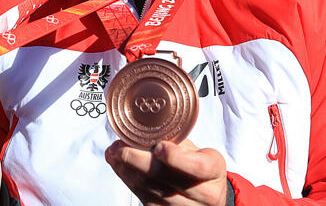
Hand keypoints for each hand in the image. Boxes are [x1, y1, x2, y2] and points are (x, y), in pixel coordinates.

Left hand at [105, 139, 227, 205]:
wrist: (209, 195)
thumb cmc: (200, 167)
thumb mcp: (199, 151)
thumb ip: (177, 141)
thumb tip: (144, 127)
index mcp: (213, 171)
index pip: (197, 166)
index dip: (175, 157)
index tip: (159, 146)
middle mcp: (202, 194)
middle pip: (163, 178)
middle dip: (135, 159)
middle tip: (118, 146)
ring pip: (148, 189)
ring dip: (125, 169)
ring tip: (113, 153)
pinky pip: (142, 197)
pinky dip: (127, 179)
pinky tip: (119, 167)